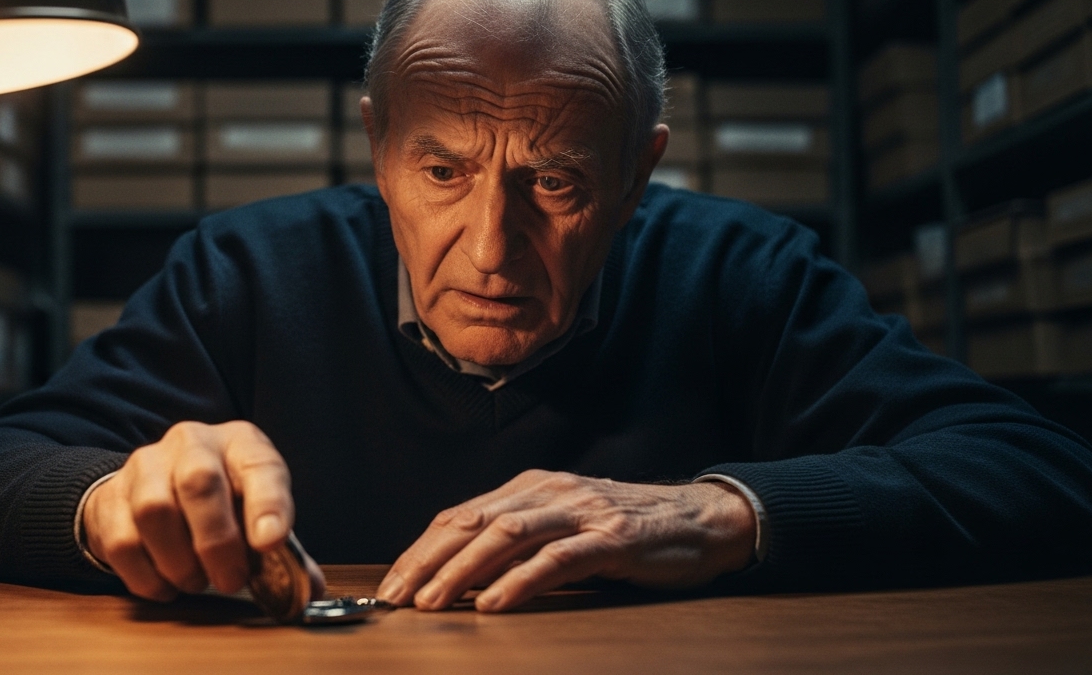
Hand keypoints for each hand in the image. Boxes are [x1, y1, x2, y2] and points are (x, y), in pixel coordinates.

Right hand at [83, 420, 324, 601]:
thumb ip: (283, 551)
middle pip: (199, 481)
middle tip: (231, 581)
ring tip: (197, 580)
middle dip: (217, 541)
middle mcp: (191, 443)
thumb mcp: (256, 513)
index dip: (268, 503)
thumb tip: (310, 587)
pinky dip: (149, 576)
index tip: (271, 543)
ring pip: (155, 510)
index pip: (259, 464)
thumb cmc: (218, 504)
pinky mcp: (110, 498)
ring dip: (180, 561)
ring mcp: (145, 466)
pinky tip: (167, 584)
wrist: (150, 488)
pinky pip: (123, 542)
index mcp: (239, 443)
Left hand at [375, 470, 755, 612]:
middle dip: (428, 562)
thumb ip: (516, 542)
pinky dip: (521, 581)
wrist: (698, 519)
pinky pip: (557, 559)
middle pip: (473, 523)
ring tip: (433, 602)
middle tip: (397, 598)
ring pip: (506, 537)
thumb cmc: (625, 530)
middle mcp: (549, 492)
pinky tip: (494, 603)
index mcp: (530, 488)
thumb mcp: (561, 525)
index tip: (393, 584)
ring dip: (463, 572)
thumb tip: (459, 576)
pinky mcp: (611, 539)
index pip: (460, 516)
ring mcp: (580, 512)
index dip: (421, 550)